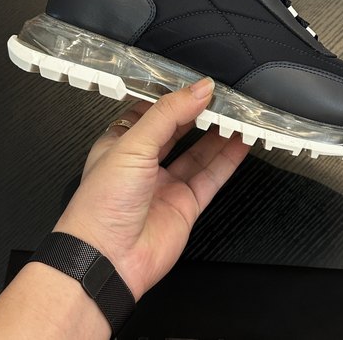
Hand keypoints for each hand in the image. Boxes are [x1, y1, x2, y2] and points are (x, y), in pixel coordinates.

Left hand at [53, 77, 249, 300]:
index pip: (153, 110)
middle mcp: (144, 163)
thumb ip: (168, 114)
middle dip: (200, 113)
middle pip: (179, 130)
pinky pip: (212, 177)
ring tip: (239, 115)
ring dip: (219, 134)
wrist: (107, 259)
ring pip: (199, 152)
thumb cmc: (101, 205)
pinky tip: (241, 143)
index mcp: (121, 143)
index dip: (175, 96)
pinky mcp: (185, 205)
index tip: (198, 83)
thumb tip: (198, 89)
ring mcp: (166, 184)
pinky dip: (228, 159)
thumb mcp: (132, 144)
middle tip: (224, 97)